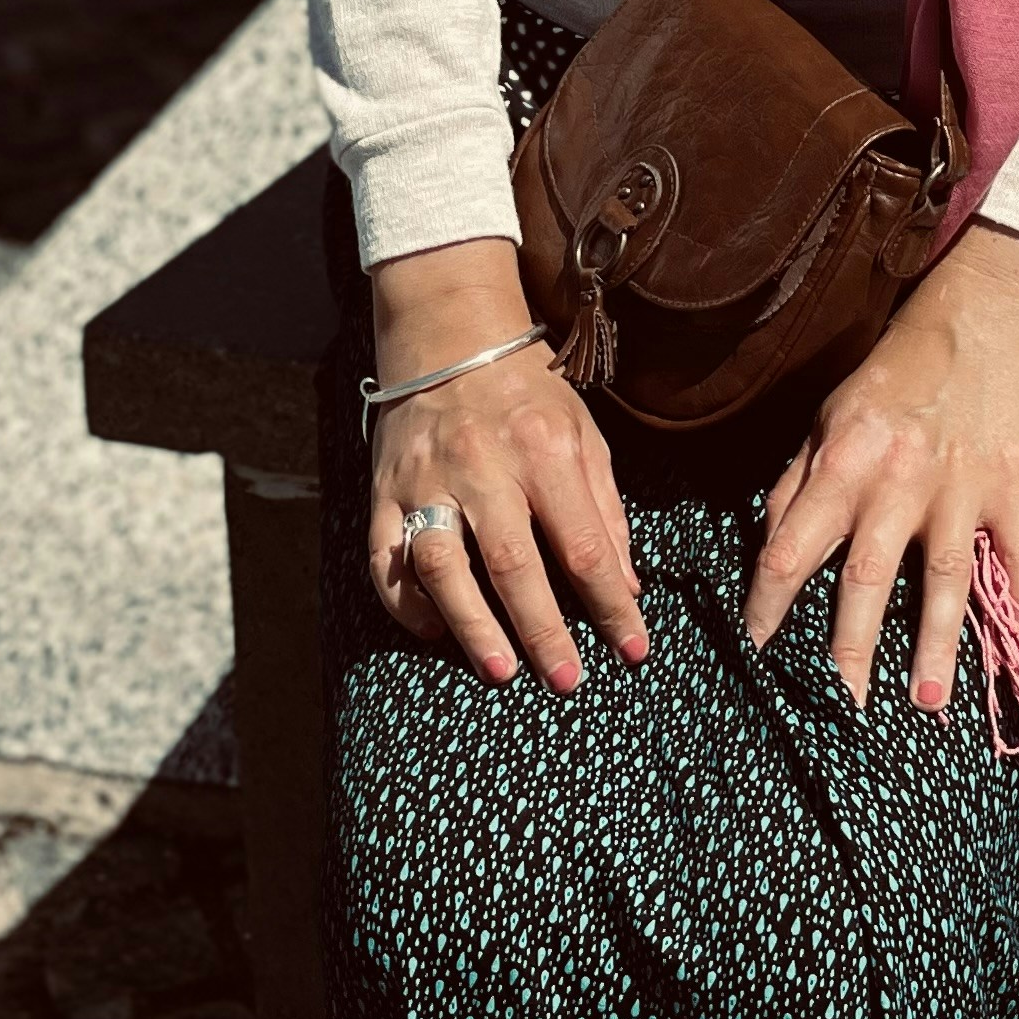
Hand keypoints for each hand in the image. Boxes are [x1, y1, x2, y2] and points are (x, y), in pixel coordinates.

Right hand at [365, 237, 646, 692]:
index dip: (611, 604)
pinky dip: (407, 605)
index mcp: (545, 449)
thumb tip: (627, 585)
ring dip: (471, 626)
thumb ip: (605, 510)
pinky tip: (435, 632)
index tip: (634, 650)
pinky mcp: (384, 492)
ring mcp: (427, 480)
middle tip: (567, 683)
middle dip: (543, 631)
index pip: (584, 544)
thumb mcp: (584, 435)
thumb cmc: (528, 396)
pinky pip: (386, 561)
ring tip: (499, 672)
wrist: (451, 335)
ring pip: (443, 567)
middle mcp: (484, 465)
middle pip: (513, 564)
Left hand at [745, 222, 1018, 712]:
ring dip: (937, 644)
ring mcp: (961, 486)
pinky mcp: (1013, 483)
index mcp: (844, 462)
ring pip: (944, 578)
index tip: (758, 655)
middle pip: (866, 580)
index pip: (789, 550)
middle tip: (840, 715)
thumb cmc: (898, 364)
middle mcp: (898, 481)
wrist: (985, 309)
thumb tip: (768, 546)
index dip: (766, 609)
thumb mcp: (830, 413)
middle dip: (849, 653)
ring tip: (928, 703)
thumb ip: (797, 481)